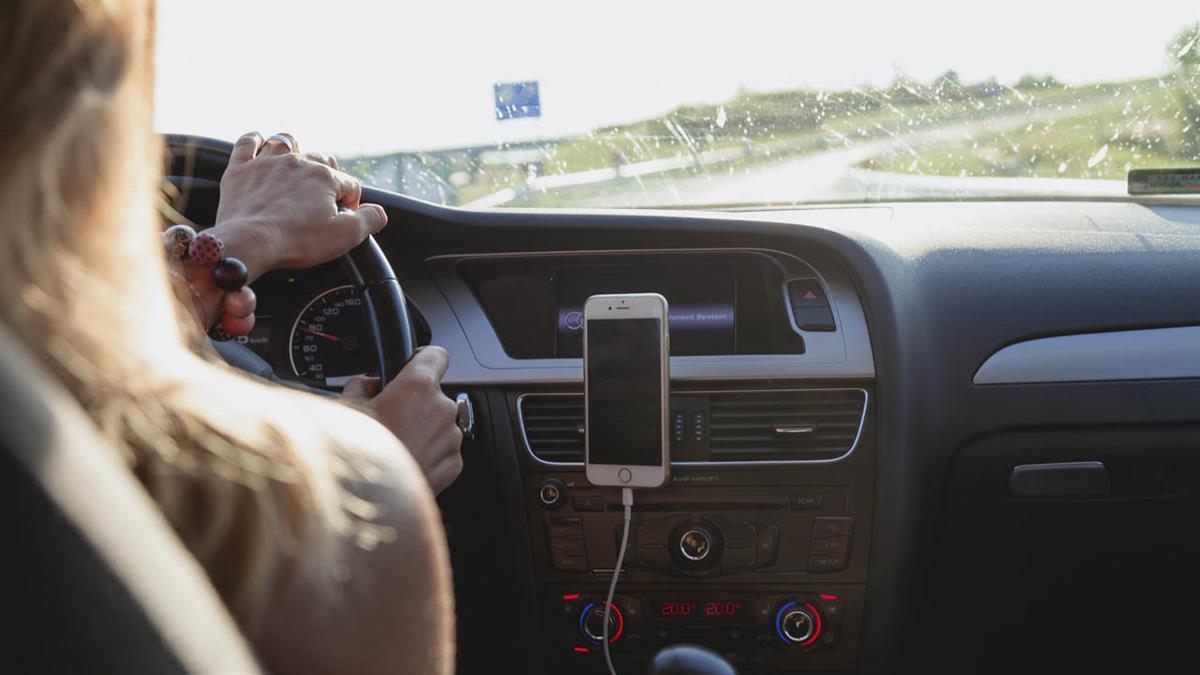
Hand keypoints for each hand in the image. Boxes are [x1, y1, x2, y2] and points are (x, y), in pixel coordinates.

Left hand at [211, 131, 387, 281]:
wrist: (249, 243)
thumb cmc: (297, 240)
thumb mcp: (346, 236)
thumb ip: (370, 220)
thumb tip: (379, 212)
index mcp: (324, 177)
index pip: (349, 184)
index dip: (351, 203)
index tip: (343, 219)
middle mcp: (297, 162)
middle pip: (321, 159)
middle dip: (327, 175)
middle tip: (323, 197)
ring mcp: (266, 163)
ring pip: (286, 142)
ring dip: (295, 150)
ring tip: (296, 165)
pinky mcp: (240, 169)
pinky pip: (247, 142)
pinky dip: (255, 140)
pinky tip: (259, 144)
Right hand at [342, 347, 463, 494]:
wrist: (369, 504)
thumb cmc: (357, 456)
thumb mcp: (345, 409)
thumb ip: (360, 386)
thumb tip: (367, 384)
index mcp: (418, 387)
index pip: (436, 354)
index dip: (422, 358)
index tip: (412, 365)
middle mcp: (442, 409)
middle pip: (433, 394)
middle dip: (413, 403)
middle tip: (387, 418)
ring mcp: (451, 438)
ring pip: (438, 424)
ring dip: (421, 429)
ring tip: (393, 445)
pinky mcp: (453, 465)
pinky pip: (442, 449)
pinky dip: (427, 453)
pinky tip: (403, 461)